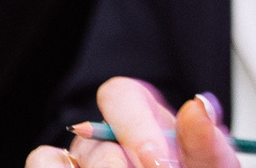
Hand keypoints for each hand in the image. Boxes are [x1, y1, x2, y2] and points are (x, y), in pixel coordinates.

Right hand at [24, 80, 238, 167]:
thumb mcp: (211, 165)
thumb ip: (206, 141)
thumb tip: (198, 104)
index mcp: (143, 120)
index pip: (121, 95)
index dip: (135, 127)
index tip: (160, 163)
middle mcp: (103, 140)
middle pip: (91, 139)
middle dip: (122, 167)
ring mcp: (78, 164)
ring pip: (58, 160)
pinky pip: (44, 165)